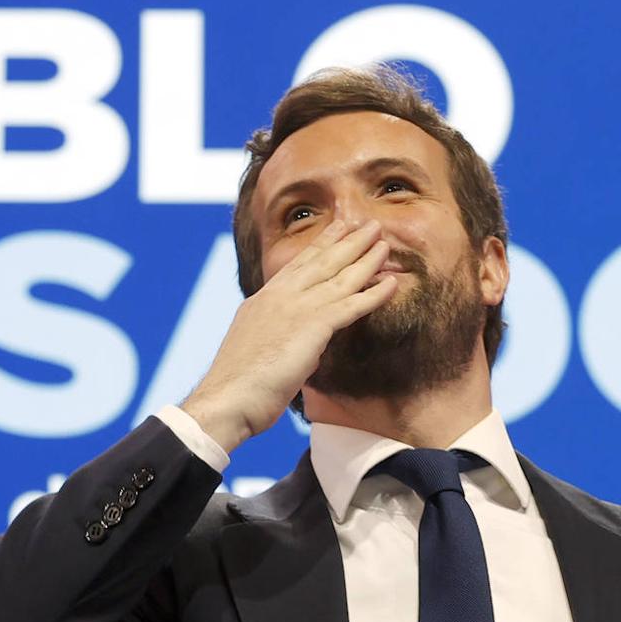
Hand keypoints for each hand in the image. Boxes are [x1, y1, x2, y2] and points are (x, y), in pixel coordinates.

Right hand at [180, 219, 395, 453]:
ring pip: (338, 277)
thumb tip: (301, 344)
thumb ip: (278, 337)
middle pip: (320, 261)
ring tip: (384, 240)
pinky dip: (374, 294)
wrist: (228, 397)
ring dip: (365, 258)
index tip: (336, 229)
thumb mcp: (255, 348)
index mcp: (263, 300)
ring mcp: (296, 308)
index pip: (297, 266)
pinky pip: (351, 305)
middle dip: (346, 240)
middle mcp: (279, 296)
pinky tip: (391, 283)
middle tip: (367, 224)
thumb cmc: (237, 385)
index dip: (320, 246)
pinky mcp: (312, 325)